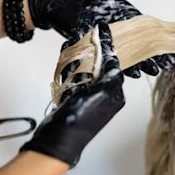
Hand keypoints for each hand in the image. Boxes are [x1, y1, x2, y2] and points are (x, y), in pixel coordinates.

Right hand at [20, 23, 123, 166]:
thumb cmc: (82, 118)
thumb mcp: (103, 93)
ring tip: (70, 47)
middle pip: (97, 68)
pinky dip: (67, 71)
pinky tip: (63, 62)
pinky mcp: (73, 99)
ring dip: (76, 61)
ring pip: (83, 73)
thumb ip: (112, 75)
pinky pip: (72, 80)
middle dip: (89, 55)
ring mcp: (87, 98)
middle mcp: (103, 96)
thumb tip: (115, 60)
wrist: (59, 137)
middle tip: (82, 40)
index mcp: (115, 95)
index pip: (113, 68)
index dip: (106, 52)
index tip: (100, 37)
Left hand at [28, 0, 174, 77]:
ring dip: (139, 64)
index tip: (170, 49)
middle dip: (152, 56)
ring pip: (126, 54)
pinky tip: (130, 73)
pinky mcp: (91, 46)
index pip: (145, 29)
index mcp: (123, 14)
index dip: (157, 40)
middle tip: (166, 66)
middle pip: (138, 45)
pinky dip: (118, 65)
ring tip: (151, 72)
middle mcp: (116, 29)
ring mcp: (104, 39)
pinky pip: (107, 58)